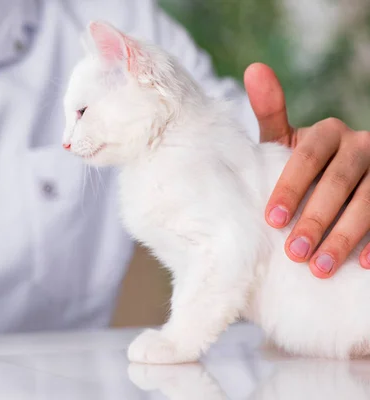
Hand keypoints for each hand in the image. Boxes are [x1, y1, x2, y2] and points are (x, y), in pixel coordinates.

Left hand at [244, 62, 369, 278]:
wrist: (337, 176)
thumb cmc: (304, 164)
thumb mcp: (285, 143)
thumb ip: (271, 113)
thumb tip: (254, 68)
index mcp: (328, 132)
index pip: (308, 157)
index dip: (291, 187)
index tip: (272, 220)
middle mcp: (362, 145)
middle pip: (341, 181)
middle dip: (317, 219)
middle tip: (294, 253)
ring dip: (346, 236)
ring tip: (320, 268)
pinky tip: (363, 266)